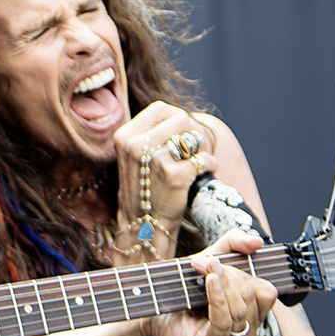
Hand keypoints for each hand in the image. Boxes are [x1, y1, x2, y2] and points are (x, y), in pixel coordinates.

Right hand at [110, 102, 217, 259]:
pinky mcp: (174, 175)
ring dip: (201, 149)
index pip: (159, 109)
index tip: (182, 133)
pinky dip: (209, 165)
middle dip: (192, 133)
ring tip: (195, 162)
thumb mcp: (134, 156)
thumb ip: (152, 134)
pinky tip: (201, 175)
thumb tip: (183, 118)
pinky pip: (205, 159)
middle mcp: (136, 145)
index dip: (176, 117)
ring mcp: (154, 159)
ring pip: (193, 137)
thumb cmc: (145, 189)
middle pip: (180, 119)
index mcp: (125, 136)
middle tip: (192, 150)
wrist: (144, 226)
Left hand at [139, 231, 274, 335]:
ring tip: (202, 268)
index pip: (266, 291)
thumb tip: (257, 242)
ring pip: (240, 309)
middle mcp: (247, 328)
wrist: (154, 307)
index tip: (219, 261)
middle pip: (251, 296)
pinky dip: (218, 299)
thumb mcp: (212, 257)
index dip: (246, 273)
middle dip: (229, 275)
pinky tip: (209, 282)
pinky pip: (223, 322)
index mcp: (253, 310)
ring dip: (222, 283)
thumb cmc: (186, 286)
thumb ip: (235, 243)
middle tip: (205, 263)